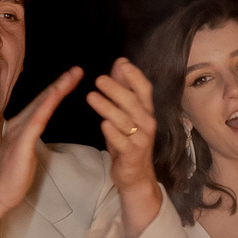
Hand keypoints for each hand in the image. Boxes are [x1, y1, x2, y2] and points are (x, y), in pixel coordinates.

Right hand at [0, 67, 81, 234]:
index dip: (56, 89)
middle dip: (60, 83)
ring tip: (72, 76)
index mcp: (20, 125)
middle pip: (43, 99)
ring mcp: (19, 132)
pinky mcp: (21, 144)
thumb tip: (38, 128)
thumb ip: (30, 136)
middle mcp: (18, 123)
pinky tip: (56, 96)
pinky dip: (47, 106)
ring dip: (57, 89)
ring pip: (41, 105)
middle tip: (77, 69)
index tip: (72, 77)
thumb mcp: (24, 151)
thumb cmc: (11, 176)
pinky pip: (37, 121)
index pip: (42, 103)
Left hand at [86, 58, 158, 198]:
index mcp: (145, 111)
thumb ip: (123, 89)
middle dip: (116, 89)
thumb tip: (120, 63)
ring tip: (91, 97)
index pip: (144, 89)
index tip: (122, 63)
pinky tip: (103, 125)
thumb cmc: (129, 140)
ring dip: (108, 108)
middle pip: (132, 102)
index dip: (135, 76)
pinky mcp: (132, 154)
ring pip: (124, 121)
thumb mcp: (126, 113)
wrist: (136, 175)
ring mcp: (141, 139)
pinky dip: (113, 133)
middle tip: (99, 79)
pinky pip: (122, 142)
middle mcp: (146, 123)